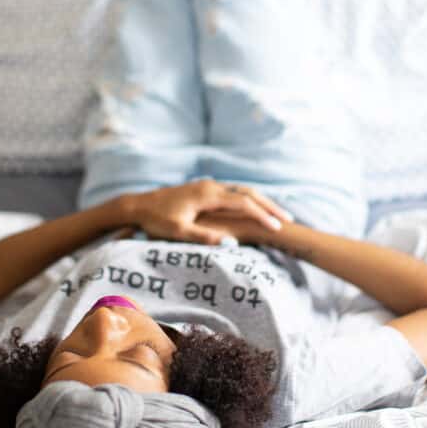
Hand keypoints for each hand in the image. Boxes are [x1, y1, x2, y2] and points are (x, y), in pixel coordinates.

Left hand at [114, 180, 292, 244]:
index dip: (262, 216)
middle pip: (248, 193)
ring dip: (261, 202)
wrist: (138, 205)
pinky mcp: (205, 190)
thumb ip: (204, 236)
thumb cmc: (156, 220)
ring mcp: (208, 186)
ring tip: (277, 215)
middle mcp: (212, 187)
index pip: (243, 204)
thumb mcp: (178, 231)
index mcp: (208, 196)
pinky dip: (249, 200)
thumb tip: (230, 241)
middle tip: (289, 219)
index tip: (278, 228)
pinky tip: (255, 210)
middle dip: (269, 206)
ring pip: (242, 191)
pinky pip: (234, 192)